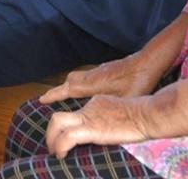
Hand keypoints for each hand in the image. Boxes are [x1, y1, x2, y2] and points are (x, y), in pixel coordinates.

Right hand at [41, 54, 157, 103]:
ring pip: (78, 77)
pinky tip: (91, 92)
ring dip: (71, 85)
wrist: (147, 62)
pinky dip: (83, 83)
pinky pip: (88, 76)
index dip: (54, 95)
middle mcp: (92, 76)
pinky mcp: (105, 69)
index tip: (41, 99)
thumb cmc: (137, 82)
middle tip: (53, 99)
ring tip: (68, 97)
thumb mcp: (123, 100)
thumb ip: (111, 109)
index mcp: (92, 84)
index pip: (67, 89)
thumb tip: (105, 124)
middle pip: (70, 81)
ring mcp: (98, 71)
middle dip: (60, 90)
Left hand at [46, 95, 151, 158]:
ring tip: (55, 153)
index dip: (67, 128)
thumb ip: (115, 122)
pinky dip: (60, 146)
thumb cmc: (144, 117)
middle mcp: (89, 108)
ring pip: (57, 122)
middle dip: (51, 132)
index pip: (75, 114)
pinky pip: (67, 137)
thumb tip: (114, 133)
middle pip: (59, 115)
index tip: (67, 141)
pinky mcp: (91, 129)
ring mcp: (88, 117)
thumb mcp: (124, 117)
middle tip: (52, 147)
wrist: (147, 115)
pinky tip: (62, 155)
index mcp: (97, 104)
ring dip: (51, 140)